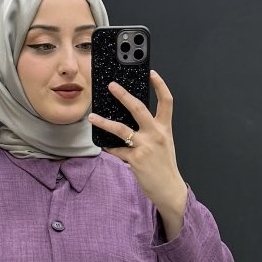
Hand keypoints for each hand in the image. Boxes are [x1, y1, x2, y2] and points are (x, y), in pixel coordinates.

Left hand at [88, 70, 186, 215]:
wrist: (169, 188)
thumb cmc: (164, 166)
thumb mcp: (164, 143)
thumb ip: (152, 130)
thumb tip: (132, 120)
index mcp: (164, 128)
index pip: (166, 101)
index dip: (160, 85)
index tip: (152, 73)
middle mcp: (155, 134)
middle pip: (138, 108)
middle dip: (123, 95)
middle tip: (111, 86)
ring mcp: (145, 146)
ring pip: (121, 129)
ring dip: (104, 122)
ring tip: (92, 117)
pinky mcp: (135, 160)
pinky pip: (117, 150)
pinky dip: (109, 148)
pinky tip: (104, 146)